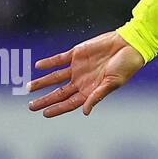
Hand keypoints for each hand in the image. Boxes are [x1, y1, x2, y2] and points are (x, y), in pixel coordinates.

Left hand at [27, 30, 145, 116]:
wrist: (129, 45)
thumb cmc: (125, 67)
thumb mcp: (112, 83)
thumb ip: (97, 96)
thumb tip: (85, 112)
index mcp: (90, 91)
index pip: (69, 103)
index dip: (57, 109)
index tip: (44, 113)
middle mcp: (82, 81)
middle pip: (59, 93)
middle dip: (45, 100)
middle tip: (31, 106)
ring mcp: (78, 68)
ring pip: (55, 77)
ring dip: (42, 82)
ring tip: (28, 87)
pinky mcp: (76, 54)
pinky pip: (59, 59)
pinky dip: (49, 63)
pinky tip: (38, 66)